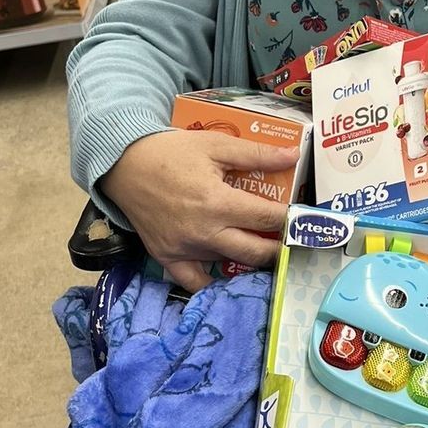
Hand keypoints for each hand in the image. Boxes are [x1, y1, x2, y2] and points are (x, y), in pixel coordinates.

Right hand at [100, 130, 299, 291]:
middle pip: (255, 252)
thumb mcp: (216, 145)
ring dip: (249, 258)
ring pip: (229, 264)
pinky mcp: (167, 258)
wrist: (124, 165)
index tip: (302, 220)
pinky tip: (228, 274)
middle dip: (279, 247)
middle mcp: (203, 232)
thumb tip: (294, 155)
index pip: (267, 219)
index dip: (290, 220)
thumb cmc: (172, 152)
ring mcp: (184, 249)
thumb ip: (257, 154)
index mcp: (217, 203)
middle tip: (289, 239)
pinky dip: (213, 282)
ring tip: (262, 247)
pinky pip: (194, 282)